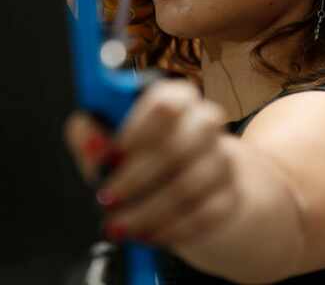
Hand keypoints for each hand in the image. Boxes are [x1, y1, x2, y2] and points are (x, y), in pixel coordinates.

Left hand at [65, 79, 240, 247]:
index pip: (165, 101)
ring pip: (188, 185)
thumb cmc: (151, 159)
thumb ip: (93, 136)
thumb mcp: (115, 145)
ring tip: (119, 224)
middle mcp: (206, 122)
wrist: (201, 189)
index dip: (137, 128)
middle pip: (176, 145)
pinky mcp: (231, 195)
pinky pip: (202, 215)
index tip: (111, 155)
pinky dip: (169, 229)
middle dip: (134, 178)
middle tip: (106, 198)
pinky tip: (148, 233)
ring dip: (146, 211)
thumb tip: (87, 136)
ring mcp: (223, 158)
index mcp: (178, 98)